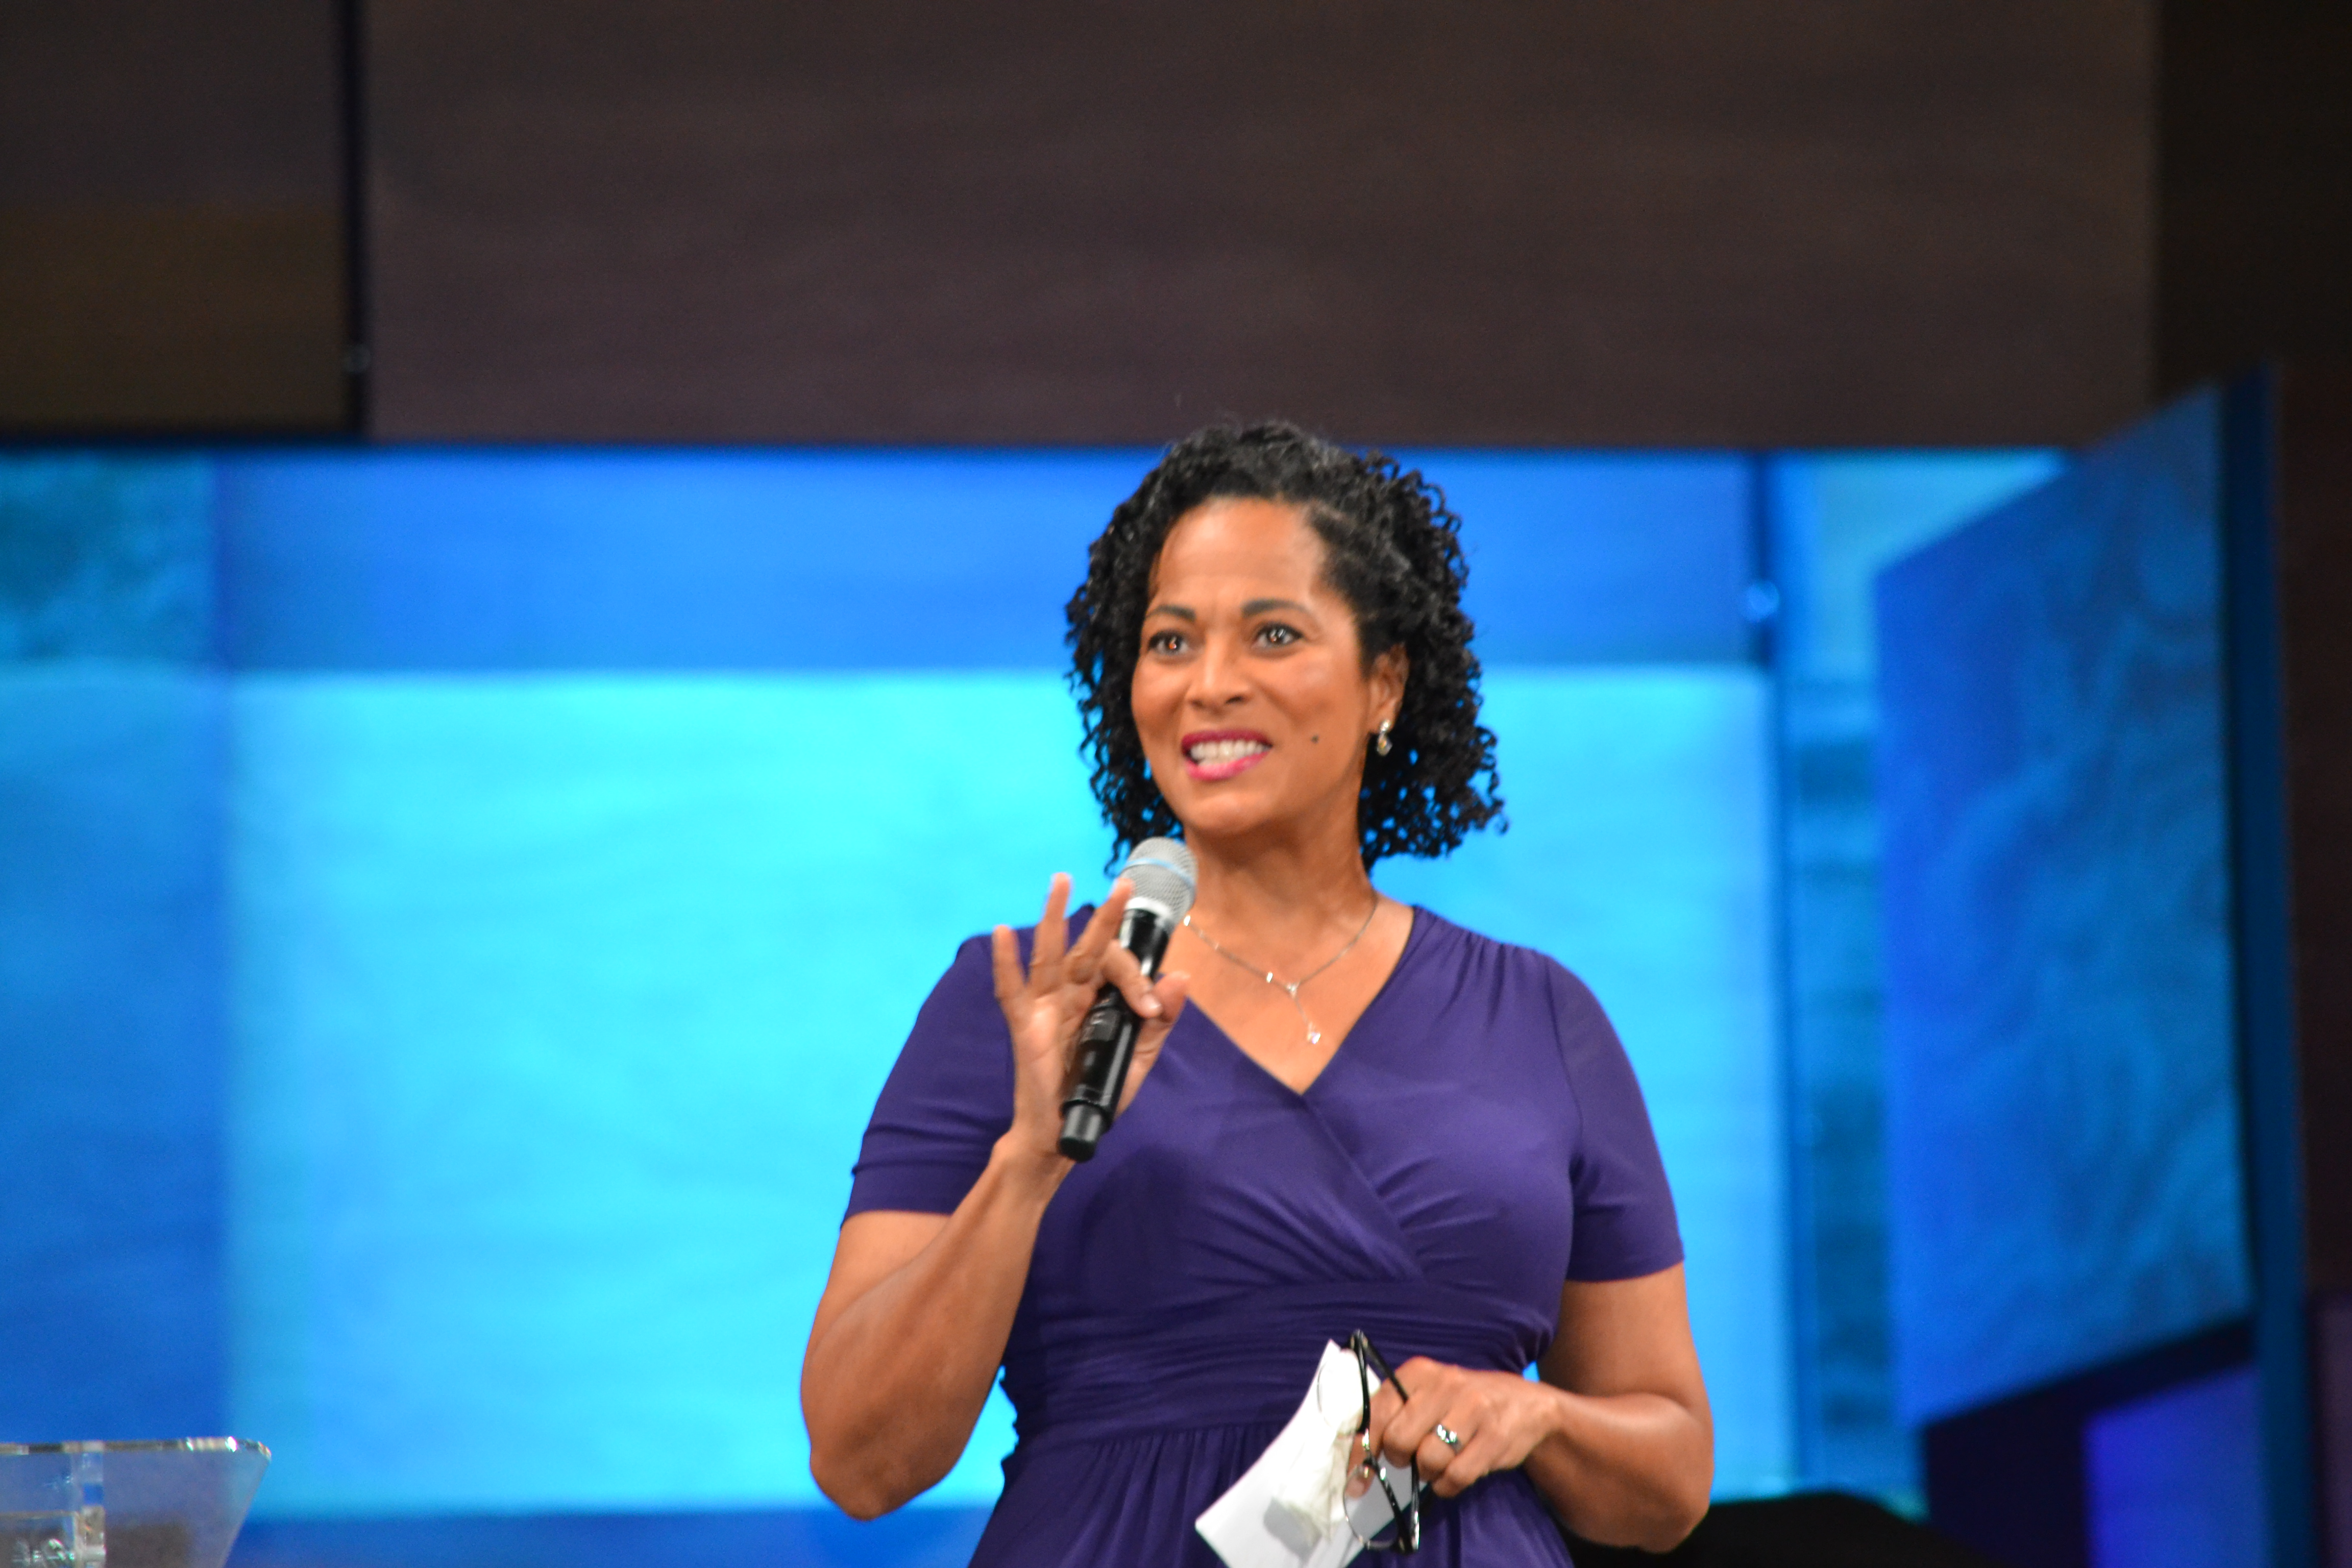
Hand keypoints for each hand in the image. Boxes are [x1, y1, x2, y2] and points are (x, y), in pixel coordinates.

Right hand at [990, 874, 1190, 1167]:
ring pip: (1051, 955)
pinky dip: (1006, 962)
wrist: (1065, 1132)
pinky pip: (1012, 991)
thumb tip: (1180, 977)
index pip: (1119, 971)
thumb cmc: (1098, 1092)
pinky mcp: (1025, 1026)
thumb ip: (1158, 1021)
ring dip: (1055, 917)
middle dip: (1105, 917)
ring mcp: (1047, 1007)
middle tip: (1123, 883)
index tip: (1149, 1007)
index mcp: (1100, 1000)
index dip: (1137, 981)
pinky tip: (1003, 934)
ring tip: (1061, 881)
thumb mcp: (1138, 1058)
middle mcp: (1073, 996)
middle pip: (1089, 948)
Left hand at [1356, 1358, 1566, 1500]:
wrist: (1527, 1404)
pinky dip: (1448, 1485)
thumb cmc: (1462, 1403)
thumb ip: (1393, 1415)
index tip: (1355, 1476)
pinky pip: (1456, 1477)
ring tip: (1440, 1460)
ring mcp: (1473, 1409)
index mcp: (1419, 1372)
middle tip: (1412, 1457)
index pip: (1377, 1411)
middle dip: (1400, 1458)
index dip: (1362, 1448)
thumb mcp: (1427, 1394)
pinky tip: (1455, 1473)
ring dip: (1428, 1472)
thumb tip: (1356, 1457)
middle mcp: (1444, 1384)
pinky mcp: (1494, 1437)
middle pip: (1400, 1439)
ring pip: (1428, 1461)